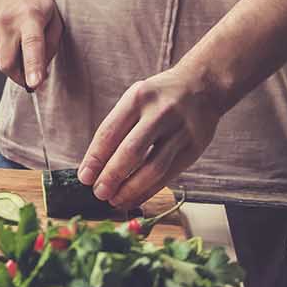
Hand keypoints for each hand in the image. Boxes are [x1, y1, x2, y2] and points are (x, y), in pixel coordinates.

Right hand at [0, 0, 62, 88]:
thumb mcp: (55, 18)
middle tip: (33, 76)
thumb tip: (39, 73)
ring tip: (21, 39)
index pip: (32, 45)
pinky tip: (11, 35)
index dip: (33, 66)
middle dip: (21, 78)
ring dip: (15, 61)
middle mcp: (7, 23)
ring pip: (3, 62)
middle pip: (9, 65)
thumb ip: (50, 46)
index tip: (34, 84)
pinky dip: (7, 53)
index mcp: (30, 18)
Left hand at [77, 65, 226, 208]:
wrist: (202, 86)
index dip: (95, 158)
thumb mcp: (136, 98)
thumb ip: (119, 126)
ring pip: (152, 168)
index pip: (110, 131)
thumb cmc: (159, 97)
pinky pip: (168, 175)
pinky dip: (149, 190)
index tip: (84, 177)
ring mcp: (180, 131)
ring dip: (131, 189)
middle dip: (111, 176)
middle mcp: (159, 113)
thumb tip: (96, 164)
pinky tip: (136, 198)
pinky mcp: (194, 148)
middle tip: (98, 193)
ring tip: (115, 200)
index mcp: (138, 98)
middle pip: (131, 151)